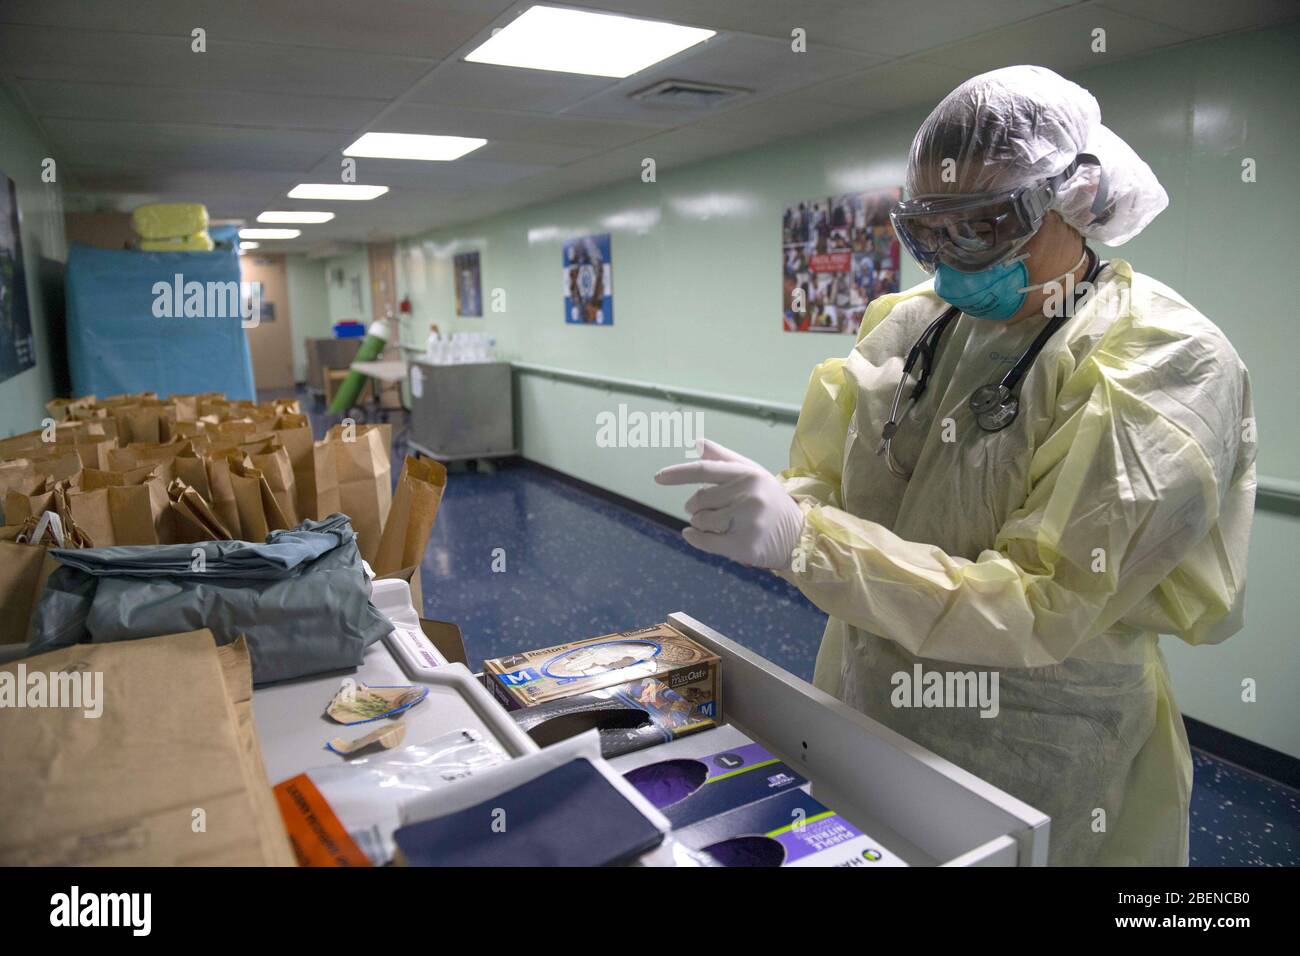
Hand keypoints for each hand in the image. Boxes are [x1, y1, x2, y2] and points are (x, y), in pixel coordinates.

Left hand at [655, 439, 803, 569]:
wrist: (799, 535)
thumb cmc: (769, 501)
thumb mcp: (751, 473)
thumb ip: (722, 458)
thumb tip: (696, 442)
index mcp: (748, 473)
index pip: (705, 470)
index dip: (678, 473)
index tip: (658, 478)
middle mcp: (749, 494)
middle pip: (698, 500)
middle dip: (697, 507)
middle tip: (715, 511)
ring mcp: (748, 520)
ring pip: (700, 521)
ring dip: (702, 524)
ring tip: (723, 525)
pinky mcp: (745, 545)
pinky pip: (704, 541)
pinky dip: (694, 539)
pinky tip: (693, 536)